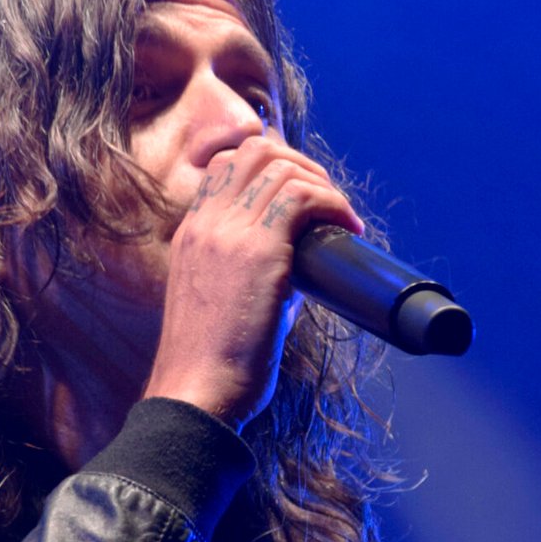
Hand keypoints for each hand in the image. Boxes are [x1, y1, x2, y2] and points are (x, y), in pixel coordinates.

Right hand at [143, 135, 364, 429]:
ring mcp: (228, 231)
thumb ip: (252, 272)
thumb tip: (302, 267)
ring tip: (342, 215)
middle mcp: (206, 223)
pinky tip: (348, 226)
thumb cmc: (211, 363)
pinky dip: (333, 204)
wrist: (196, 391)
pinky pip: (303, 197)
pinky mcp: (258, 250)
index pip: (226, 165)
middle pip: (255, 150)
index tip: (302, 193)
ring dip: (323, 184)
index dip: (271, 165)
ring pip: (281, 166)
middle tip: (328, 199)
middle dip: (301, 163)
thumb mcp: (220, 301)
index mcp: (192, 233)